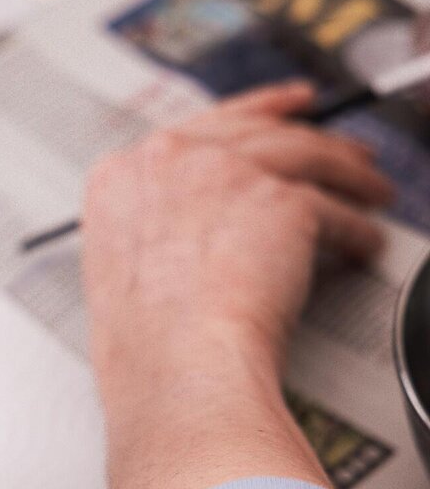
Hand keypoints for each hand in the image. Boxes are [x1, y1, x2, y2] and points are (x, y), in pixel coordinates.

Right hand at [82, 83, 391, 488]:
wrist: (175, 368)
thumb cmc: (145, 345)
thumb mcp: (119, 269)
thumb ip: (150, 228)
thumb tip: (189, 228)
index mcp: (120, 178)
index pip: (187, 131)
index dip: (236, 122)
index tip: (262, 120)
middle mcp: (169, 162)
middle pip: (254, 129)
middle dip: (302, 128)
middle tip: (331, 141)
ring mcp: (226, 174)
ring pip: (304, 153)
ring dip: (347, 171)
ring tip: (369, 190)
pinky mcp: (282, 200)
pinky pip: (336, 208)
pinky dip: (358, 229)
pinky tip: (365, 244)